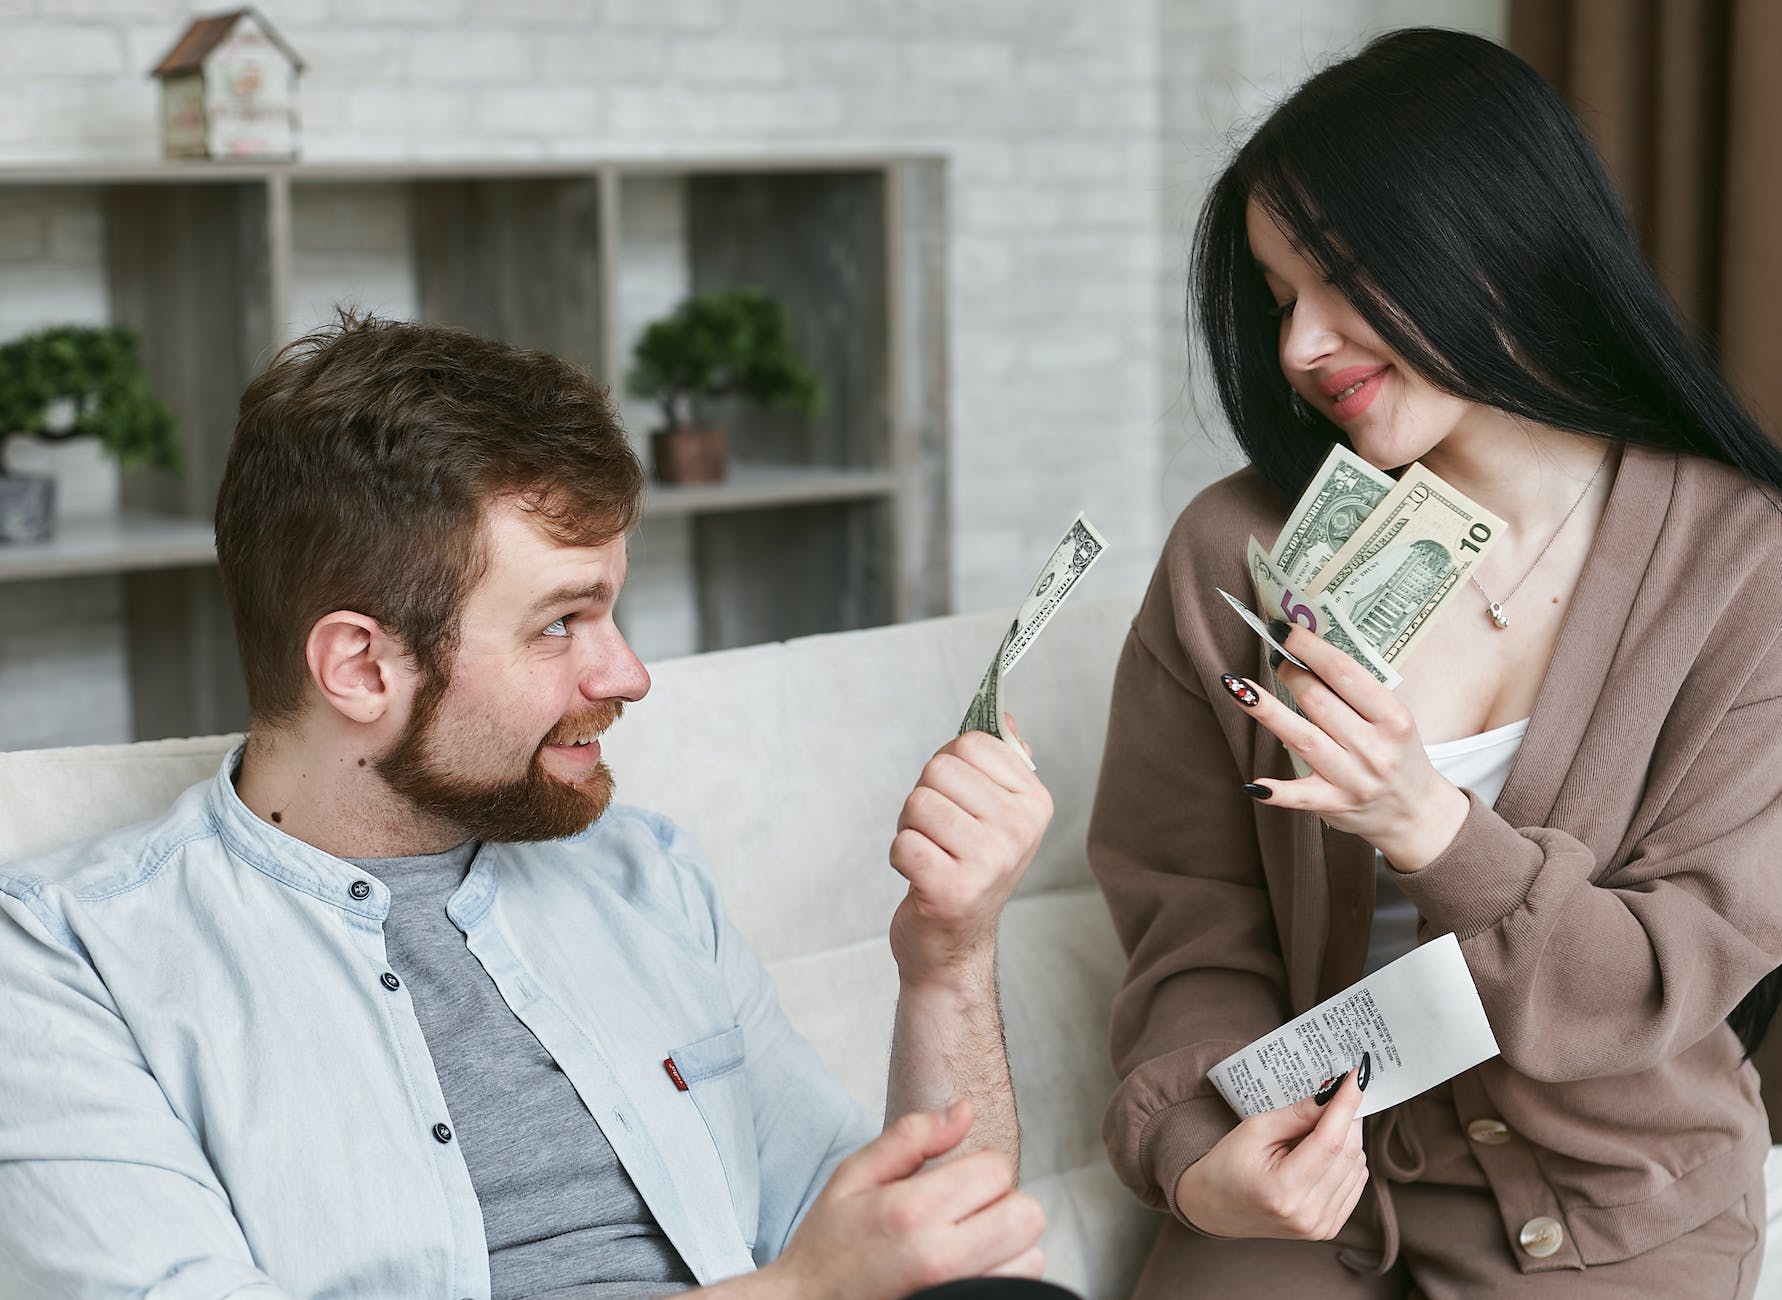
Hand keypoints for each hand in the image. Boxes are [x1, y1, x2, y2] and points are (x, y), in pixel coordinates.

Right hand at [767, 1099, 1045, 1299]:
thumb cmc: (828, 1246)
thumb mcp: (853, 1178)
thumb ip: (911, 1138)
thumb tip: (965, 1108)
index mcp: (912, 1211)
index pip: (997, 1170)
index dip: (979, 1167)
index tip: (951, 1183)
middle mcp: (941, 1259)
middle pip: (1026, 1215)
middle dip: (1002, 1205)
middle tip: (965, 1214)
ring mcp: (958, 1296)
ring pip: (1031, 1259)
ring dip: (1008, 1248)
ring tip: (965, 1248)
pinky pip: (1018, 1291)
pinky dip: (1003, 1279)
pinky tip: (967, 1274)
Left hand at [888, 717, 1052, 980]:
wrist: (954, 944)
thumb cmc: (970, 867)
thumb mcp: (997, 813)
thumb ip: (1001, 762)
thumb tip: (1006, 716)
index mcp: (1035, 803)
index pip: (971, 743)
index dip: (949, 767)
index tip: (960, 801)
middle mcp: (1019, 830)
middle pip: (939, 769)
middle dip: (925, 797)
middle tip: (940, 833)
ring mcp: (989, 861)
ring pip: (917, 803)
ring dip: (910, 828)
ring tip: (931, 854)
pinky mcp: (952, 890)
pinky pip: (902, 843)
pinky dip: (901, 857)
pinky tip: (921, 877)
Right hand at [1175, 1067, 1368, 1239]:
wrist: (1214, 1207)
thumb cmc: (1227, 1166)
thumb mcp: (1255, 1130)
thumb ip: (1297, 1114)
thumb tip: (1333, 1096)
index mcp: (1284, 1190)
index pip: (1330, 1142)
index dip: (1346, 1106)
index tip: (1355, 1077)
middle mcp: (1308, 1214)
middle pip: (1349, 1154)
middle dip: (1349, 1117)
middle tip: (1339, 1094)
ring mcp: (1320, 1226)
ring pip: (1357, 1167)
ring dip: (1347, 1138)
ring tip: (1316, 1130)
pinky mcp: (1328, 1228)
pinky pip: (1355, 1183)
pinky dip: (1347, 1160)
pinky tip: (1325, 1151)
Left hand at [1226, 626, 1468, 870]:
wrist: (1415, 812)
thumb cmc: (1398, 754)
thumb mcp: (1393, 719)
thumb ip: (1357, 693)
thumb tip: (1305, 654)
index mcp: (1393, 718)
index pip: (1344, 673)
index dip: (1309, 648)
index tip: (1284, 630)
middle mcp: (1374, 748)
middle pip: (1318, 701)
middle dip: (1289, 674)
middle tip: (1274, 659)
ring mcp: (1353, 778)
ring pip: (1302, 739)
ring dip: (1267, 712)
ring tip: (1237, 688)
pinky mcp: (1335, 804)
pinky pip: (1301, 796)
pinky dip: (1277, 791)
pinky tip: (1253, 783)